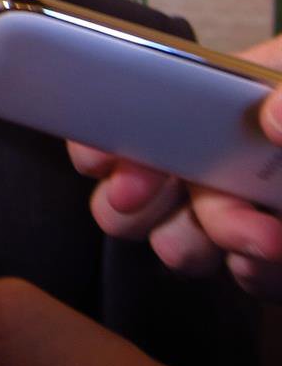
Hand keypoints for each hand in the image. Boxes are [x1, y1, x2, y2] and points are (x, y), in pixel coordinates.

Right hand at [68, 35, 281, 295]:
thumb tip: (270, 117)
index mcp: (233, 90)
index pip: (145, 99)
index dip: (109, 126)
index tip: (102, 153)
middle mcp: (228, 149)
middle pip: (139, 178)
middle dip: (139, 195)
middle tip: (153, 191)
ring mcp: (251, 206)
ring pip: (179, 237)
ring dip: (202, 239)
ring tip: (261, 236)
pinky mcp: (276, 257)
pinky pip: (240, 275)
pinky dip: (252, 272)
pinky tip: (275, 255)